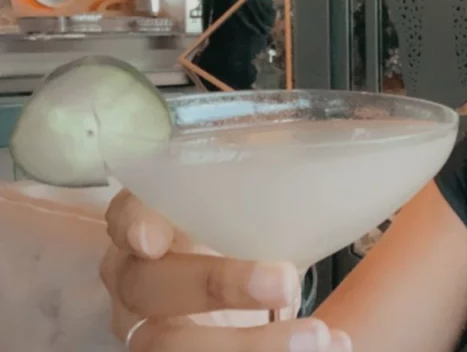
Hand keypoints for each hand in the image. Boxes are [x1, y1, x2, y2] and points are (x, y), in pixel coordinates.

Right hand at [100, 190, 351, 351]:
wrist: (254, 294)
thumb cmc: (247, 229)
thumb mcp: (256, 192)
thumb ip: (273, 166)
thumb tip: (326, 142)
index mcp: (151, 224)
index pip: (125, 215)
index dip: (134, 223)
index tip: (153, 237)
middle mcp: (138, 284)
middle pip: (150, 288)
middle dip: (218, 286)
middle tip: (286, 282)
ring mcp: (153, 334)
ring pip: (174, 347)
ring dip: (250, 346)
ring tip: (315, 337)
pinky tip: (334, 345)